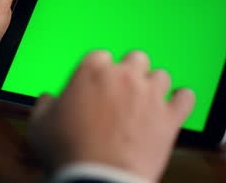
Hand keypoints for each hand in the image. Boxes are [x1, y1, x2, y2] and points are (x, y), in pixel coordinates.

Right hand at [28, 51, 194, 181]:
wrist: (98, 179)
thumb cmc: (69, 152)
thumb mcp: (40, 125)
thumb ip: (44, 104)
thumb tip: (48, 99)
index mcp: (92, 71)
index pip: (100, 56)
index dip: (98, 71)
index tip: (96, 84)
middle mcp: (124, 76)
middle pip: (135, 58)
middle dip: (129, 71)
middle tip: (122, 90)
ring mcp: (150, 95)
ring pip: (161, 75)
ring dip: (153, 86)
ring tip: (145, 101)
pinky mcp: (169, 117)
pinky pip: (186, 98)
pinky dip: (180, 101)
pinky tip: (173, 107)